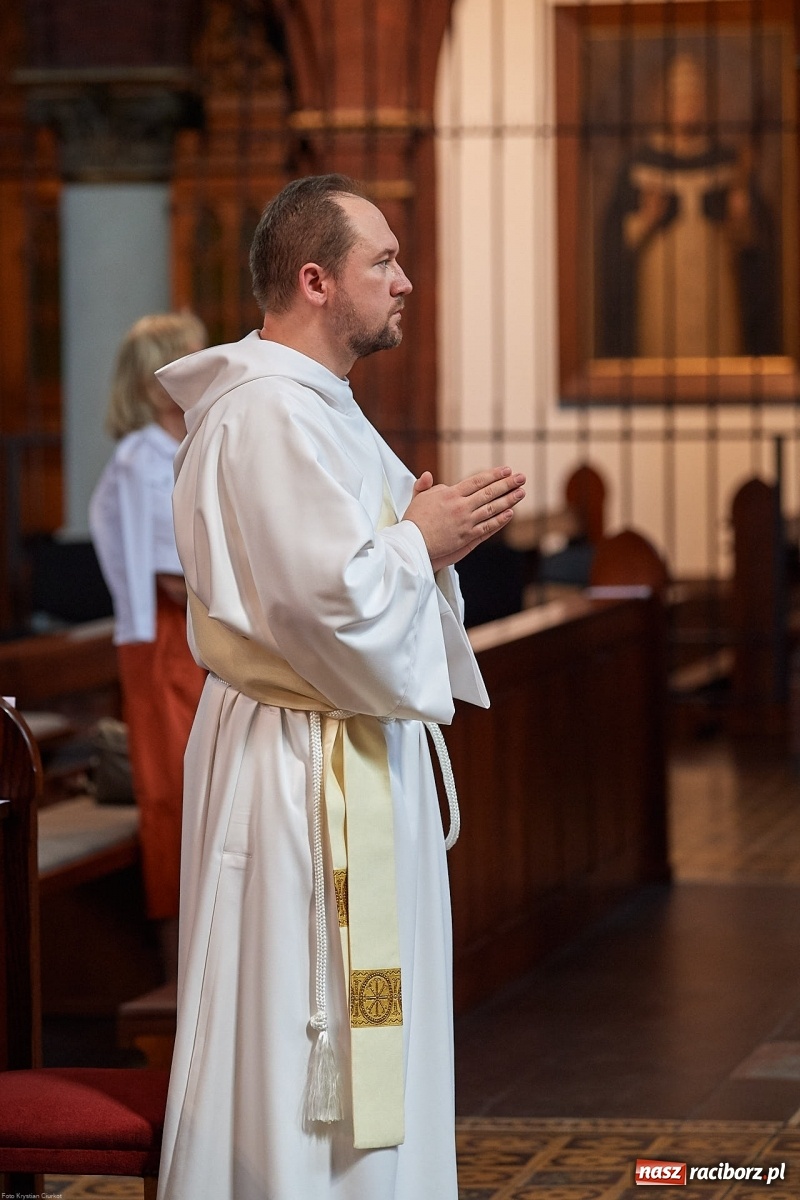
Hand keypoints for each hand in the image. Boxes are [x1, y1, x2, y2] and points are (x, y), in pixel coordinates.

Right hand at [403, 466, 525, 571]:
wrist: (412, 543)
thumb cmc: (413, 521)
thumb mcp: (416, 498)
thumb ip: (424, 486)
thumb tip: (428, 475)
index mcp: (450, 494)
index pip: (477, 481)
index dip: (493, 475)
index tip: (506, 470)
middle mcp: (461, 506)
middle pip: (489, 492)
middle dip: (507, 484)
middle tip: (521, 477)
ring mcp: (466, 522)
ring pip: (492, 509)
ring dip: (509, 500)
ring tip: (521, 493)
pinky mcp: (467, 537)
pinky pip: (488, 527)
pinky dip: (500, 520)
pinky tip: (510, 513)